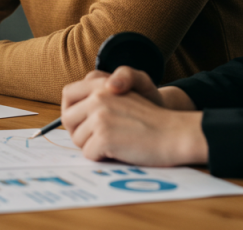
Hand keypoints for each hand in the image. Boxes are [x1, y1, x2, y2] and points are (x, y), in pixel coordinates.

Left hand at [61, 68, 207, 166]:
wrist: (174, 133)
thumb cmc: (150, 120)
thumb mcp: (123, 96)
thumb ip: (98, 97)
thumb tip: (70, 113)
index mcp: (101, 84)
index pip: (68, 94)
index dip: (70, 110)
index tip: (80, 121)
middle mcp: (97, 97)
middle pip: (67, 119)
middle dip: (79, 132)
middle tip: (98, 138)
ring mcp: (99, 117)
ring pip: (77, 139)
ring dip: (92, 146)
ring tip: (115, 143)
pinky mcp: (104, 137)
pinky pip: (88, 154)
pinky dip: (101, 157)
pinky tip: (118, 151)